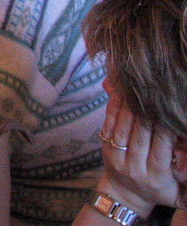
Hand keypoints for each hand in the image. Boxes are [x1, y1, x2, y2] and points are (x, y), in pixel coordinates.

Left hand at [95, 93, 185, 213]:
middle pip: (141, 137)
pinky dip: (113, 109)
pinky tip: (118, 93)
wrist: (127, 195)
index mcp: (156, 177)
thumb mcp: (179, 194)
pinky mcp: (105, 148)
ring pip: (123, 129)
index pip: (161, 150)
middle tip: (153, 96)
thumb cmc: (160, 190)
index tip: (168, 115)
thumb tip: (186, 154)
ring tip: (135, 90)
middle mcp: (134, 167)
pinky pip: (108, 125)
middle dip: (147, 115)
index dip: (164, 131)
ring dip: (129, 108)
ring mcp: (117, 157)